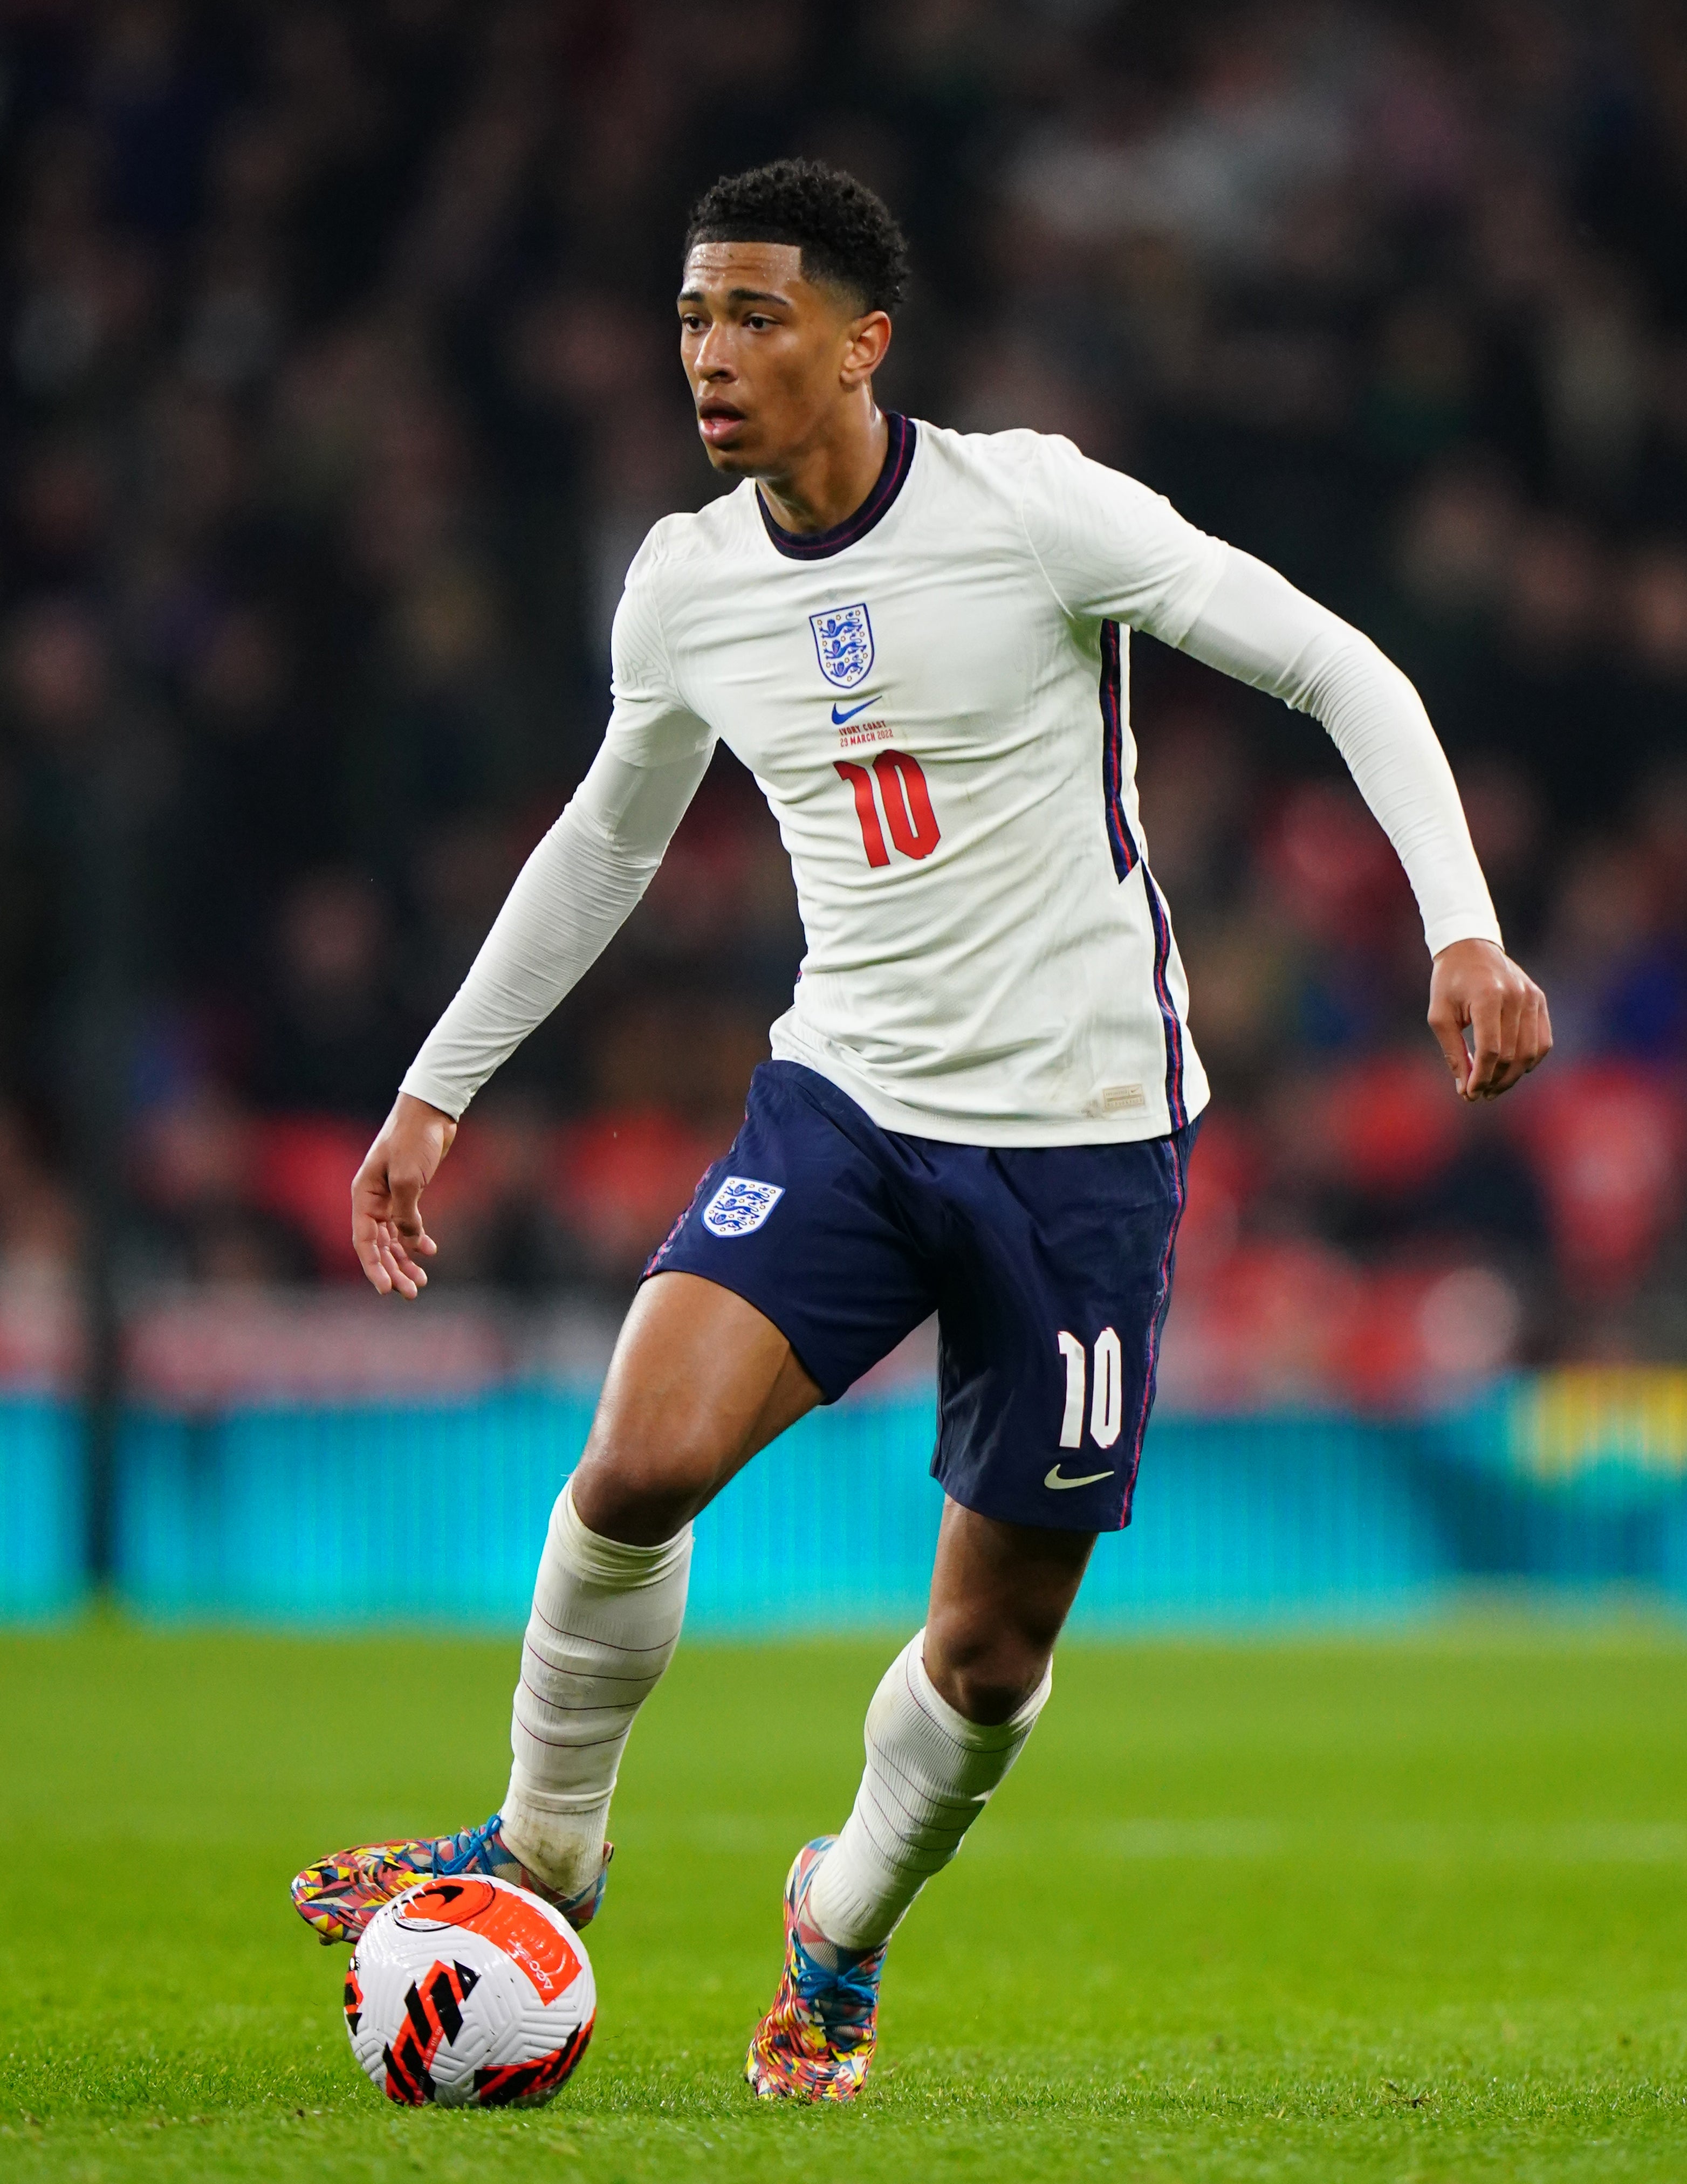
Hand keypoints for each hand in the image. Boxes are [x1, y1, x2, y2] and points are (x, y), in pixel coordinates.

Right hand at [351, 1092, 457, 1296]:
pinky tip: (429, 1251)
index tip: (386, 1290)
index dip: (373, 1267)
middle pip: (379, 1246)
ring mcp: (390, 1198)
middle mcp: (373, 1200)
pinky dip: (417, 1241)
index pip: (364, 1241)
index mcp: (364, 1195)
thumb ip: (405, 1213)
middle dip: (393, 1270)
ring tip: (420, 1281)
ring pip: (393, 1239)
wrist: (432, 1112)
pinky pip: (407, 1225)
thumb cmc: (414, 1139)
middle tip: (411, 1292)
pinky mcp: (408, 1194)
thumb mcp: (407, 1177)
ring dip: (405, 1260)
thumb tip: (409, 1243)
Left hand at [1427, 938, 1551, 1101]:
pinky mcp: (1540, 999)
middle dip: (1495, 1081)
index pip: (1490, 1050)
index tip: (1469, 1094)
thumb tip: (1465, 1089)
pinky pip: (1542, 1041)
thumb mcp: (1440, 1016)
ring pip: (1530, 1052)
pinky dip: (1530, 1061)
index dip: (1480, 1077)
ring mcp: (1532, 997)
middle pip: (1511, 1055)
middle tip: (1479, 1094)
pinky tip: (1512, 1071)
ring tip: (1493, 1088)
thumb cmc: (1449, 983)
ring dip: (1513, 1076)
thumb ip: (1453, 1052)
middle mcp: (1516, 996)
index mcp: (1488, 997)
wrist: (1470, 947)